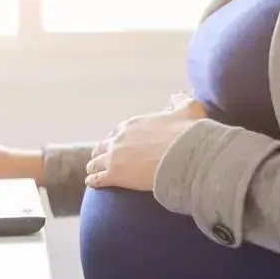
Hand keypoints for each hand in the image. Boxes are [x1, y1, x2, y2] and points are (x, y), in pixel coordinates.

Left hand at [85, 93, 206, 190]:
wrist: (183, 156)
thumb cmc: (186, 133)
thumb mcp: (188, 109)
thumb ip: (181, 101)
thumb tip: (178, 96)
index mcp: (133, 124)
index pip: (118, 131)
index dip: (117, 138)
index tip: (118, 143)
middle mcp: (119, 138)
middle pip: (102, 146)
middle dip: (101, 152)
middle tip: (102, 158)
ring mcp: (114, 157)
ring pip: (95, 162)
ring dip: (94, 166)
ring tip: (92, 171)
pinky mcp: (114, 175)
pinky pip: (97, 178)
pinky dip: (93, 181)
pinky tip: (91, 183)